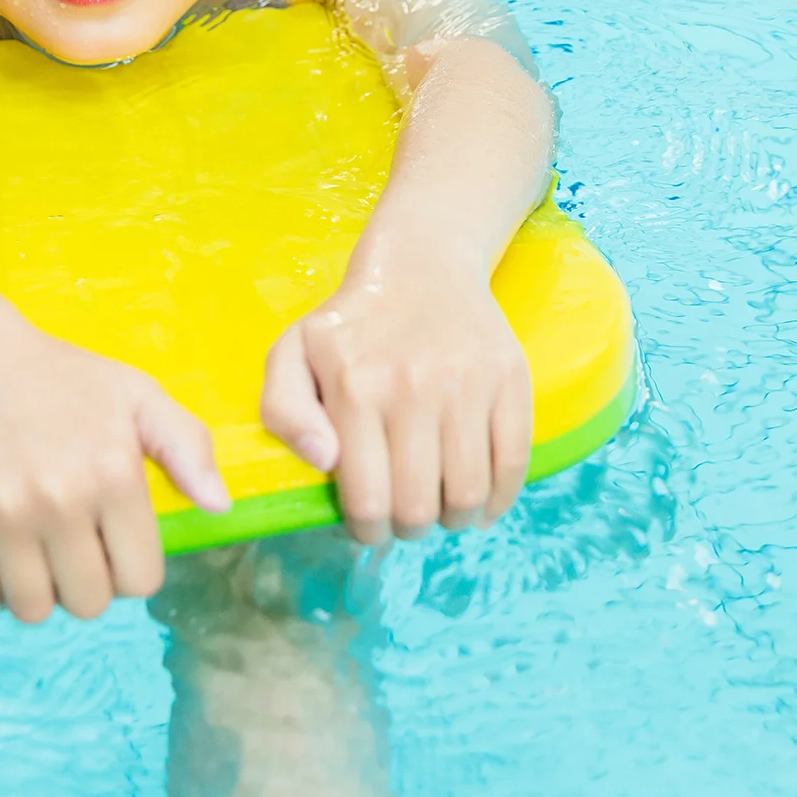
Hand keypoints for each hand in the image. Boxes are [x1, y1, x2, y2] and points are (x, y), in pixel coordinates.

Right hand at [0, 310, 228, 621]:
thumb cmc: (52, 374)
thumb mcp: (133, 392)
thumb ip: (186, 446)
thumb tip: (219, 506)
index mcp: (113, 474)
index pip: (140, 581)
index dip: (126, 567)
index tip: (106, 541)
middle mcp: (58, 500)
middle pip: (87, 604)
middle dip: (81, 582)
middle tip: (63, 542)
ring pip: (31, 609)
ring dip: (32, 588)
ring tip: (26, 546)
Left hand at [260, 246, 531, 542]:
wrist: (420, 265)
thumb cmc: (348, 324)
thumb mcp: (291, 354)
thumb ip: (283, 411)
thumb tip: (323, 461)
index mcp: (354, 389)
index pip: (367, 501)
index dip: (367, 530)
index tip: (367, 525)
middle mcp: (412, 389)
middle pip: (419, 508)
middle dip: (407, 529)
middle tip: (402, 516)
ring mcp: (466, 386)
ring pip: (468, 495)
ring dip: (452, 519)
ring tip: (437, 506)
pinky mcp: (510, 381)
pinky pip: (512, 466)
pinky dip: (497, 499)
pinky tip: (477, 499)